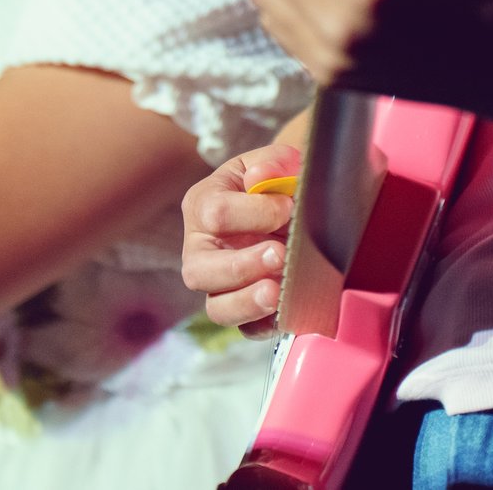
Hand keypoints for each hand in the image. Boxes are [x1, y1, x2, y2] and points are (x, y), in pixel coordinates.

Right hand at [179, 142, 299, 335]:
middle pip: (199, 270)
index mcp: (203, 204)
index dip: (254, 212)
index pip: (214, 214)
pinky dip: (263, 325)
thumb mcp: (277, 162)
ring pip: (216, 307)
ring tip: (277, 294)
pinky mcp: (241, 307)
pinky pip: (244, 329)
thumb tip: (260, 178)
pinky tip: (284, 312)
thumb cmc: (278, 183)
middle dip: (240, 265)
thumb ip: (273, 163)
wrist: (293, 205)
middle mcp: (201, 249)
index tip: (289, 207)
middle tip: (280, 254)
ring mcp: (219, 283)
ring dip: (246, 303)